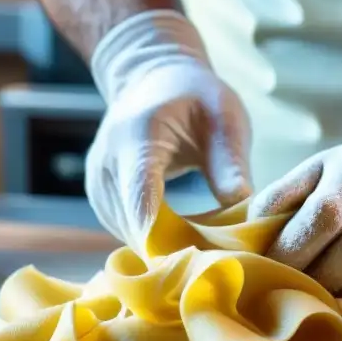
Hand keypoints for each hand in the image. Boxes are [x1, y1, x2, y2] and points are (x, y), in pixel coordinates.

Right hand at [86, 10, 251, 252]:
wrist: (152, 78)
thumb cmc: (195, 95)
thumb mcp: (224, 118)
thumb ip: (230, 163)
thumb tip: (244, 209)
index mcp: (136, 139)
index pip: (140, 199)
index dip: (167, 237)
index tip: (201, 261)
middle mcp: (106, 164)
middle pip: (134, 227)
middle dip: (175, 248)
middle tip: (218, 262)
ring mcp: (97, 183)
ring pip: (128, 235)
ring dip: (164, 246)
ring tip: (205, 249)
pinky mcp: (100, 196)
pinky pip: (125, 230)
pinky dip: (153, 239)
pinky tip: (183, 237)